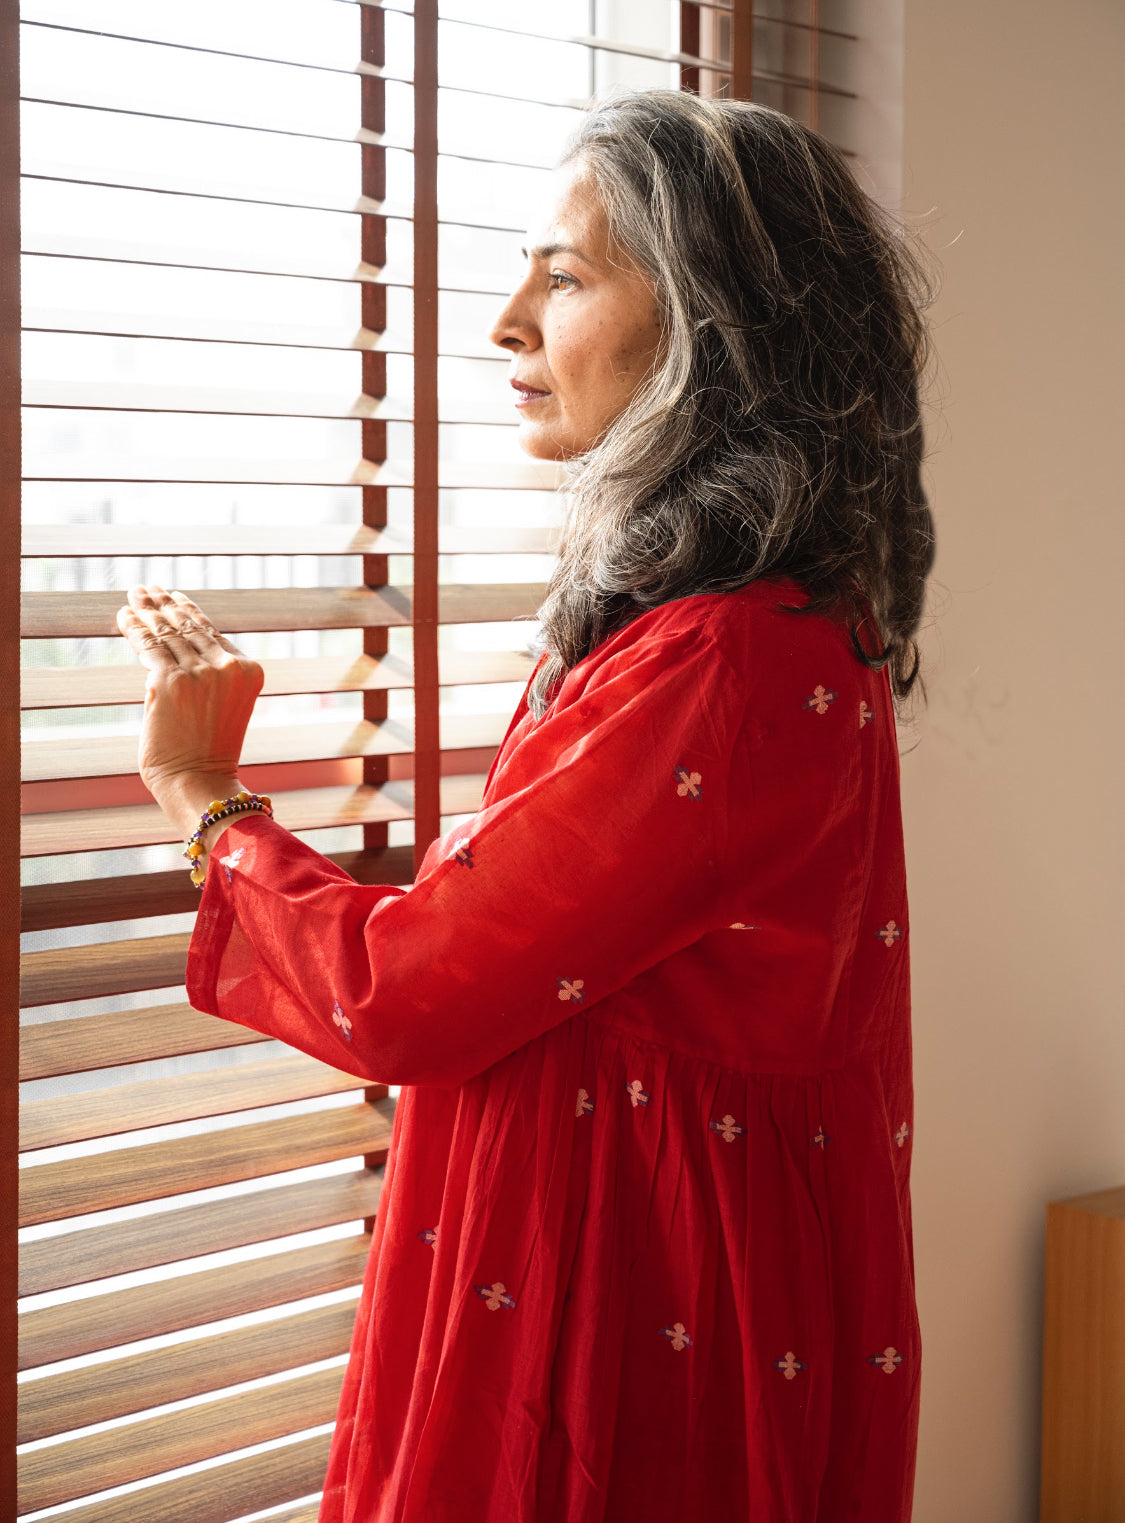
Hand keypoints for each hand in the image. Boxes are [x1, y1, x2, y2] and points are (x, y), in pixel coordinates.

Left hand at [116, 585, 263, 837]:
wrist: (199, 782)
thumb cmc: (209, 754)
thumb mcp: (224, 707)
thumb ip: (211, 676)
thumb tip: (173, 648)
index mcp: (250, 670)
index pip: (211, 632)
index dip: (188, 611)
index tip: (172, 597)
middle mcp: (228, 666)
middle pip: (188, 626)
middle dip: (164, 604)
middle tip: (146, 589)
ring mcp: (199, 672)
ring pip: (167, 632)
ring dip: (147, 610)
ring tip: (134, 595)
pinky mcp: (169, 682)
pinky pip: (148, 645)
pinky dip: (134, 628)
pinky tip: (124, 615)